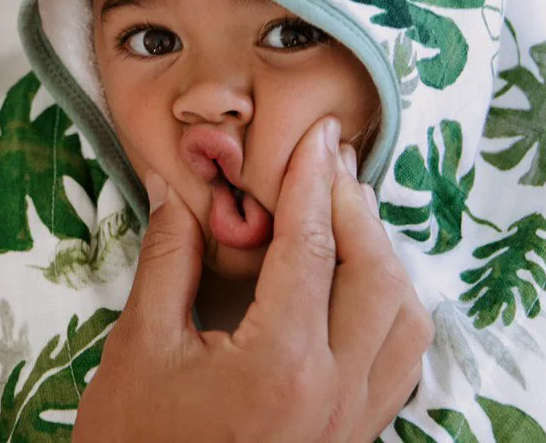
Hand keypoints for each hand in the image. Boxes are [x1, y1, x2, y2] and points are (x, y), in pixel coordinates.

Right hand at [73, 118, 431, 441]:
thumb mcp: (139, 348)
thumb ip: (169, 261)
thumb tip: (181, 192)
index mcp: (279, 363)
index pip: (312, 246)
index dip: (312, 181)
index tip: (316, 134)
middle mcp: (332, 393)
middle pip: (376, 275)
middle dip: (355, 208)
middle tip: (330, 162)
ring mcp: (350, 423)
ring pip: (406, 321)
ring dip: (384, 259)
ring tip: (347, 217)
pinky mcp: (351, 440)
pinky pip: (400, 365)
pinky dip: (392, 311)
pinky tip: (362, 289)